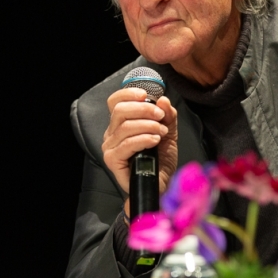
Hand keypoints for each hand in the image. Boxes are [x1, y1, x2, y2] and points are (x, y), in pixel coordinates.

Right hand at [102, 87, 177, 207]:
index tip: (146, 94)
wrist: (162, 183)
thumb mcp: (168, 131)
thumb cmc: (161, 158)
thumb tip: (162, 100)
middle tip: (160, 116)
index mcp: (121, 124)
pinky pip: (127, 144)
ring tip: (161, 132)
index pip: (115, 101)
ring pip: (125, 127)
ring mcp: (110, 148)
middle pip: (119, 111)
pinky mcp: (113, 161)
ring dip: (147, 125)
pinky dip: (143, 139)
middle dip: (143, 109)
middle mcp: (112, 134)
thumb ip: (167, 115)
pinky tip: (155, 140)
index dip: (128, 94)